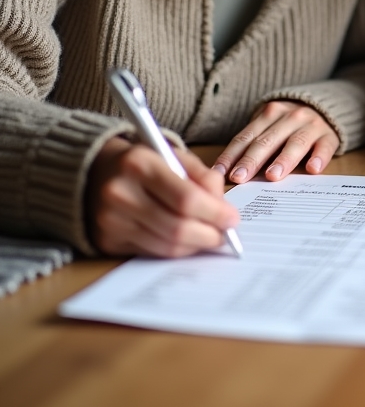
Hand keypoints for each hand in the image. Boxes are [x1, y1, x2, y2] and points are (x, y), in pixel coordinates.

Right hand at [87, 136, 239, 256]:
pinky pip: (151, 252)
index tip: (233, 219)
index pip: (185, 198)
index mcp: (139, 164)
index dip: (214, 213)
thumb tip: (224, 208)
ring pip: (165, 245)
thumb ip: (201, 176)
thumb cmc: (142, 161)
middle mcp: (120, 193)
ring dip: (195, 246)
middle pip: (177, 227)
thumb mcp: (172, 154)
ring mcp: (110, 221)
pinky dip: (176, 250)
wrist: (91, 171)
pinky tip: (188, 242)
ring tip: (211, 238)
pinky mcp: (106, 240)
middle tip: (226, 235)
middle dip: (209, 234)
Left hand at [213, 100, 339, 183]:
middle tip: (240, 178)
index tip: (220, 174)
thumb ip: (254, 143)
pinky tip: (313, 169)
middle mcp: (290, 117)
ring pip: (295, 143)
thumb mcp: (270, 126)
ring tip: (272, 176)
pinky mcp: (329, 135)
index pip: (247, 137)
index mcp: (270, 114)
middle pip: (267, 140)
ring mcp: (311, 125)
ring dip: (283, 159)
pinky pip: (324, 146)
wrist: (325, 106)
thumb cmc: (289, 124)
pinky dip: (319, 157)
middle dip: (252, 160)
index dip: (232, 155)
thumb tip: (229, 173)